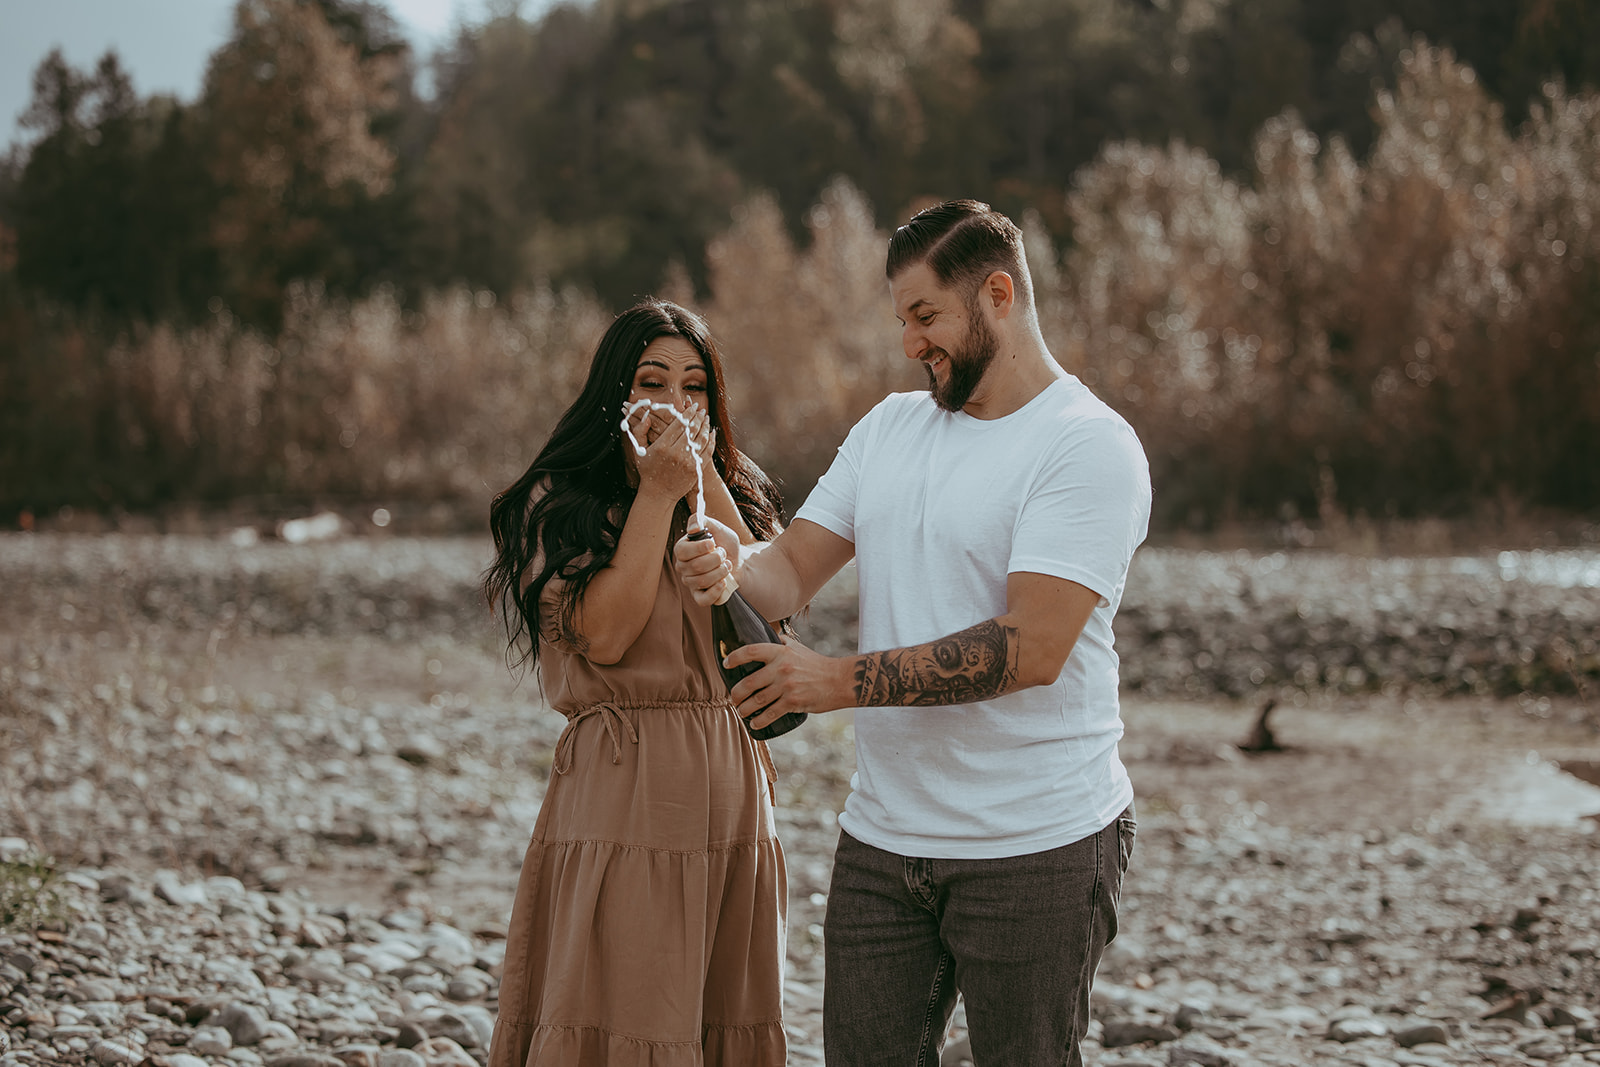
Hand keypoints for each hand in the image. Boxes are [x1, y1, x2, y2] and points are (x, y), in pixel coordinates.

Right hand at [631, 405, 703, 502]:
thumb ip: (639, 431)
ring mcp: (688, 462)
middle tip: (701, 410)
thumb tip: (646, 416)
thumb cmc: (648, 471)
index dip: (688, 413)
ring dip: (705, 426)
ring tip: (706, 419)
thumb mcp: (639, 451)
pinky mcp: (696, 470)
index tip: (692, 406)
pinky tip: (711, 433)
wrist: (658, 494)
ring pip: (701, 438)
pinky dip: (711, 440)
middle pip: (692, 429)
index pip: (679, 424)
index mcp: (662, 446)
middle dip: (698, 417)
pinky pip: (707, 451)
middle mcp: (676, 453)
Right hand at [673, 516, 738, 605]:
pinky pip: (703, 599)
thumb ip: (701, 520)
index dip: (701, 548)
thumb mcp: (716, 526)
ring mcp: (690, 583)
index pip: (682, 551)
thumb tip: (693, 528)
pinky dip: (716, 591)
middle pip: (696, 566)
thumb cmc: (724, 543)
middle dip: (717, 559)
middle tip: (723, 554)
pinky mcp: (699, 596)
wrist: (738, 560)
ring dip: (721, 571)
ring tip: (726, 564)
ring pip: (703, 581)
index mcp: (682, 550)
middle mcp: (682, 567)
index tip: (714, 543)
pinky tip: (724, 582)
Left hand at [723, 637, 849, 727]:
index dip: (735, 658)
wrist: (839, 680)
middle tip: (733, 698)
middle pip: (748, 682)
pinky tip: (754, 723)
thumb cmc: (816, 664)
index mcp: (781, 652)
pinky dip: (759, 721)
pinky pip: (770, 714)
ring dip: (744, 709)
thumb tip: (765, 635)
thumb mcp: (798, 647)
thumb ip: (781, 641)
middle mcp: (781, 668)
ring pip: (757, 701)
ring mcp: (787, 686)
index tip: (726, 664)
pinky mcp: (793, 702)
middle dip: (736, 694)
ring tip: (741, 711)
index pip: (751, 651)